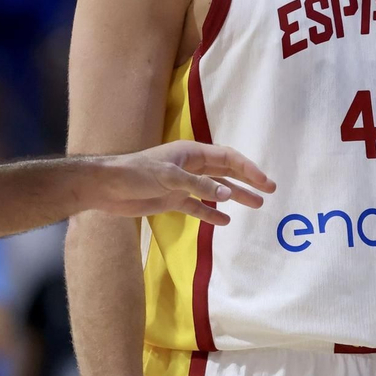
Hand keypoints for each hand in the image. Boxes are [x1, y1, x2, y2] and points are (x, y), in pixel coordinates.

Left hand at [82, 142, 274, 225]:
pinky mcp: (172, 200)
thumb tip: (228, 195)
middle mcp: (191, 167)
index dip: (248, 168)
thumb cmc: (135, 173)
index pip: (227, 158)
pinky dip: (211, 213)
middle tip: (269, 191)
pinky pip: (198, 206)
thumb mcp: (168, 176)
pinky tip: (224, 222)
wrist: (106, 187)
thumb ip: (198, 186)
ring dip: (235, 196)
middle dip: (248, 181)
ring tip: (256, 205)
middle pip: (226, 172)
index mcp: (192, 153)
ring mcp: (183, 184)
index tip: (265, 182)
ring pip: (215, 190)